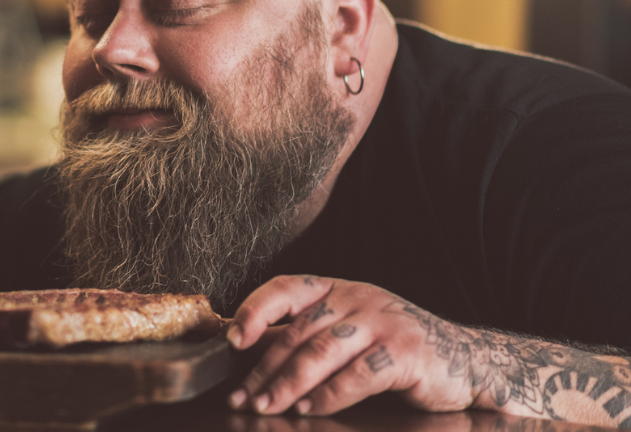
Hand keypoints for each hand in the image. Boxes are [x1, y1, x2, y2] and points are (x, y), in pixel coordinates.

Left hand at [225, 275, 475, 415]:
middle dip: (264, 369)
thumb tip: (249, 356)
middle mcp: (357, 298)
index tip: (233, 341)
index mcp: (337, 289)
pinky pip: (356, 375)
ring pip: (321, 352)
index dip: (255, 311)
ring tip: (268, 406)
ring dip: (288, 385)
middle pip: (297, 332)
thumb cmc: (395, 347)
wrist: (466, 360)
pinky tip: (310, 409)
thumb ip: (306, 337)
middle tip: (243, 397)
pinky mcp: (404, 352)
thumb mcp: (348, 330)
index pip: (285, 288)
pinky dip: (328, 396)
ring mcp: (382, 322)